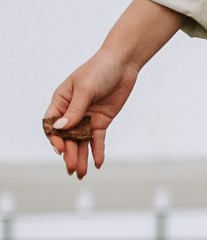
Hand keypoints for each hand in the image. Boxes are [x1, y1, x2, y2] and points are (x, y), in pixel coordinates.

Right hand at [44, 50, 139, 180]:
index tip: (60, 149)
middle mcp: (71, 112)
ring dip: (81, 157)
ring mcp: (86, 118)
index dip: (54, 138)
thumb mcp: (85, 89)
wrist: (122, 65)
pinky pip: (97, 139)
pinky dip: (97, 151)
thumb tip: (61, 128)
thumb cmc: (98, 71)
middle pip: (66, 137)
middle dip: (68, 154)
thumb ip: (75, 110)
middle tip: (72, 170)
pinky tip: (97, 163)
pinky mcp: (101, 121)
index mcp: (60, 102)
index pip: (52, 124)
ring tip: (81, 174)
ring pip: (81, 141)